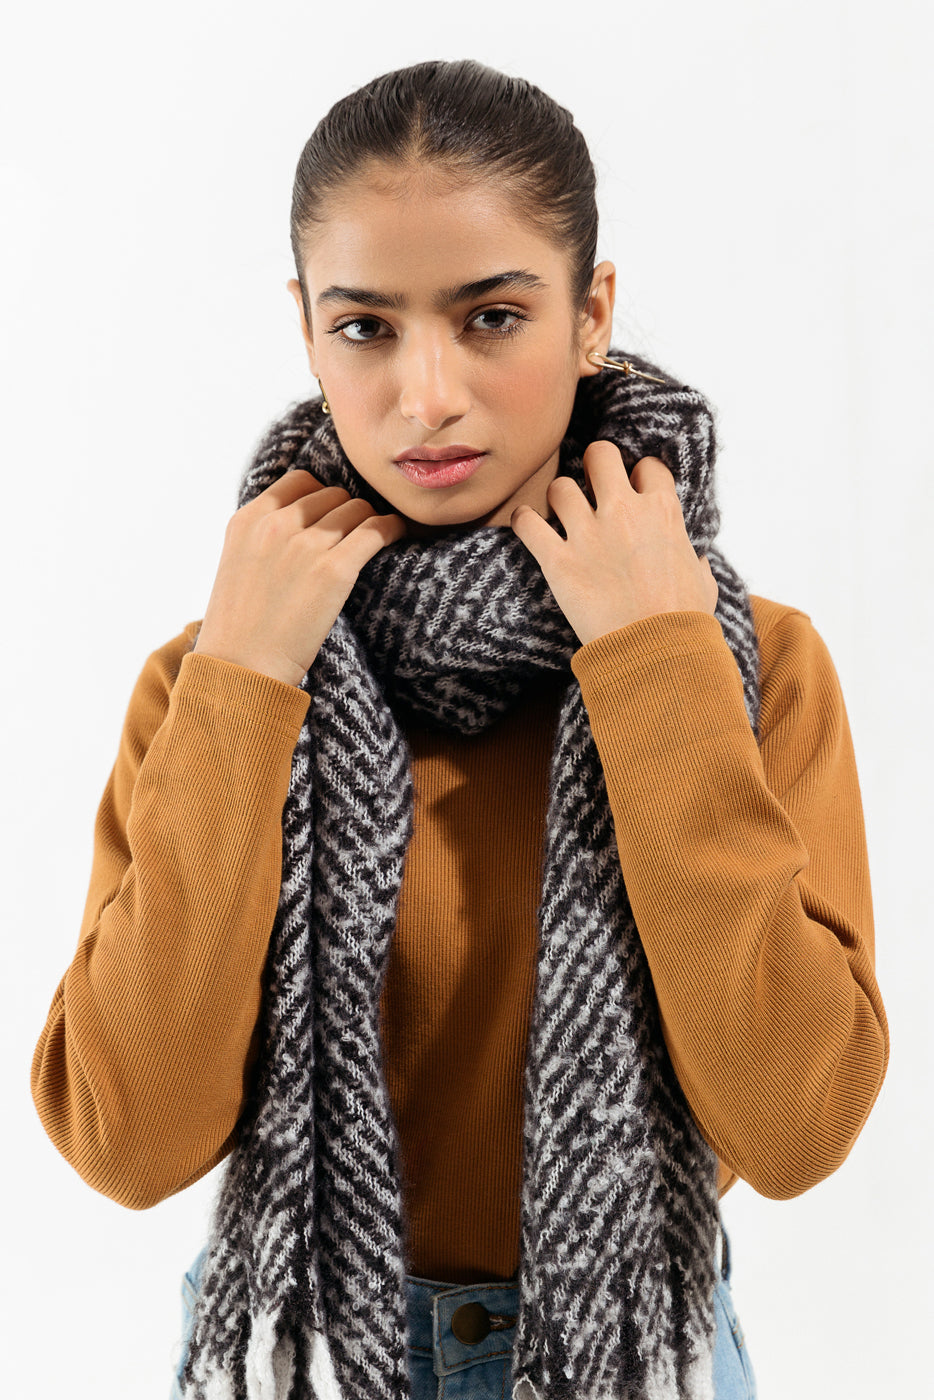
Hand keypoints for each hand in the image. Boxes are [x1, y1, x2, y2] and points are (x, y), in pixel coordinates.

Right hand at [193, 469, 406, 685]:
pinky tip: (396, 535)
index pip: (300, 480)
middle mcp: (275, 525)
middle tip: (352, 539)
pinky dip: (391, 529)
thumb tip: (304, 520)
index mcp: (247, 520)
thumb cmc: (241, 628)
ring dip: (367, 522)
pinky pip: (376, 530)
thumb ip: (264, 537)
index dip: (321, 497)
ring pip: (356, 508)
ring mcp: (305, 546)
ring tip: (373, 541)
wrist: (241, 669)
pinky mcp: (334, 570)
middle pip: (332, 494)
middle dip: (345, 513)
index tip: (331, 517)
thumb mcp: (238, 565)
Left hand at [510, 442, 717, 645]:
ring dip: (558, 498)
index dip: (638, 476)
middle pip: (600, 455)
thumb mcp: (703, 582)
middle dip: (593, 464)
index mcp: (663, 512)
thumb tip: (695, 558)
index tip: (633, 491)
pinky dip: (523, 521)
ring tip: (560, 514)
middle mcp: (624, 513)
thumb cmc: (684, 622)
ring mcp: (588, 535)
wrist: (656, 653)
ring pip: (559, 487)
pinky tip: (527, 525)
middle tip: (591, 484)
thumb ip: (695, 560)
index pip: (648, 467)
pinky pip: (527, 523)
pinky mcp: (558, 562)